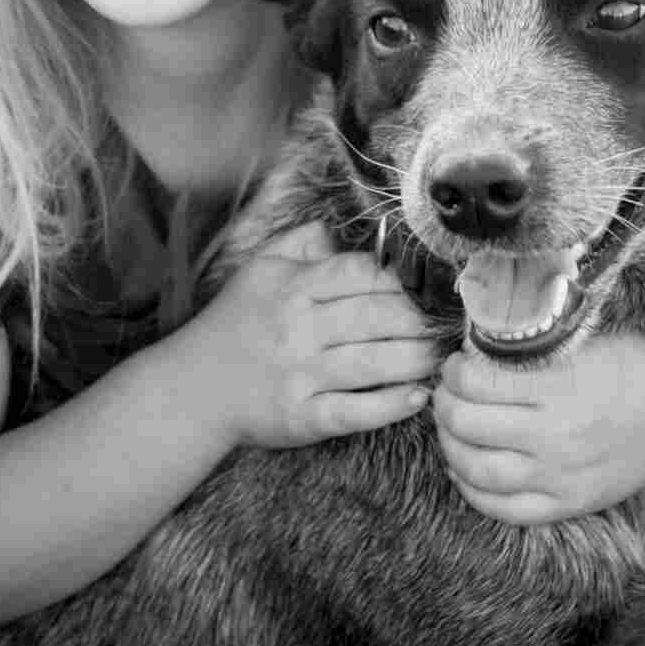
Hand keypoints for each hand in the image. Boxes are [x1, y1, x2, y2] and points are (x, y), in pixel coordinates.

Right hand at [185, 220, 438, 449]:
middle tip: (448, 323)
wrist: (196, 387)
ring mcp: (301, 375)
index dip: (402, 279)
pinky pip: (356, 411)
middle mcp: (300, 328)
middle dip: (421, 320)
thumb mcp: (262, 269)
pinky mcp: (303, 417)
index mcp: (294, 287)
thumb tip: (345, 228)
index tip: (429, 286)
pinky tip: (417, 398)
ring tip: (441, 356)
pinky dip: (391, 406)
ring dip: (417, 360)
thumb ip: (304, 242)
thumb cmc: (237, 323)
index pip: (361, 274)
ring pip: (375, 363)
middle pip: (377, 317)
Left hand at [432, 334, 644, 525]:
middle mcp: (554, 436)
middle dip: (444, 405)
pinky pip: (505, 510)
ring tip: (450, 429)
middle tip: (445, 393)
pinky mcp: (568, 504)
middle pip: (468, 426)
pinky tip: (464, 470)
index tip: (454, 364)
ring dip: (450, 447)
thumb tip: (482, 342)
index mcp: (559, 389)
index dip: (453, 371)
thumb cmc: (640, 370)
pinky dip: (474, 492)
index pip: (477, 383)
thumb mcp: (590, 341)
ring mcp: (560, 476)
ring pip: (478, 471)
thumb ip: (539, 345)